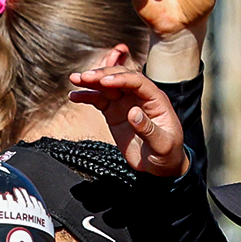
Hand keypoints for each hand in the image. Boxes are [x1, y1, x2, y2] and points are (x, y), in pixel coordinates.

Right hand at [68, 67, 186, 176]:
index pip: (137, 82)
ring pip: (107, 86)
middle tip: (85, 77)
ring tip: (75, 79)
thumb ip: (148, 129)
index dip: (121, 79)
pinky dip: (87, 96)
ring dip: (91, 81)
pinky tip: (74, 95)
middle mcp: (139, 97)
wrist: (159, 165)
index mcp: (155, 100)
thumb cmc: (166, 154)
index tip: (104, 81)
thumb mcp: (162, 144)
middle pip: (120, 78)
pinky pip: (99, 100)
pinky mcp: (114, 112)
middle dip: (102, 75)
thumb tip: (133, 112)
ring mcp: (125, 103)